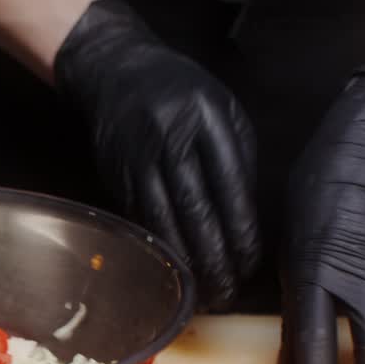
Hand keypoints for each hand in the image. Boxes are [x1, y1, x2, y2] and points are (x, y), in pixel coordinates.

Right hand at [53, 0, 259, 310]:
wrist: (115, 71)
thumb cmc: (181, 93)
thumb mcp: (221, 108)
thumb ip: (237, 156)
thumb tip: (245, 217)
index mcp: (206, 120)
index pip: (229, 186)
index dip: (240, 230)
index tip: (250, 262)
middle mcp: (169, 139)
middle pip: (195, 210)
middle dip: (214, 257)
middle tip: (227, 290)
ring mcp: (137, 159)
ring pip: (163, 221)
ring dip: (183, 262)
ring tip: (201, 292)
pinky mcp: (115, 175)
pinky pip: (139, 219)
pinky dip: (157, 247)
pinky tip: (170, 269)